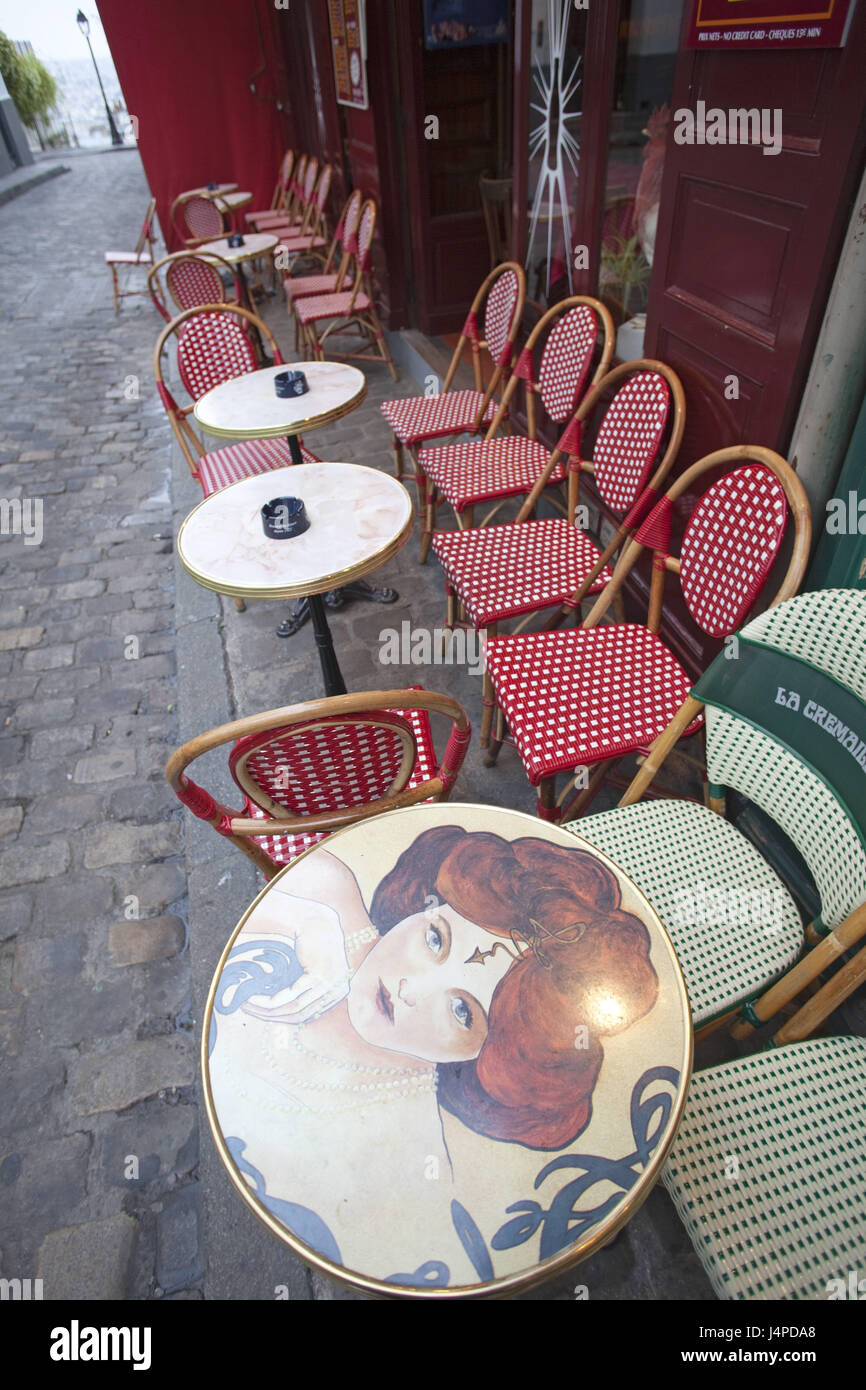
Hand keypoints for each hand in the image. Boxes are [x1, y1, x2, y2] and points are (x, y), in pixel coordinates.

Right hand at [241, 894, 350, 1024]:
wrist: (316, 919)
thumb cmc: (310, 944)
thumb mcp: (308, 972)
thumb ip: (301, 991)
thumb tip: (279, 1011)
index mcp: (338, 994)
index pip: (307, 1015)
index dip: (281, 1017)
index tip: (260, 1013)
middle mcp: (339, 993)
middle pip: (299, 1015)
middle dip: (271, 1016)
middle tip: (248, 1010)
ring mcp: (331, 986)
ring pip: (293, 1008)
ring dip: (266, 1009)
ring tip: (246, 1004)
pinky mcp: (319, 977)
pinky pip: (289, 996)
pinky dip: (268, 999)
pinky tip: (252, 997)